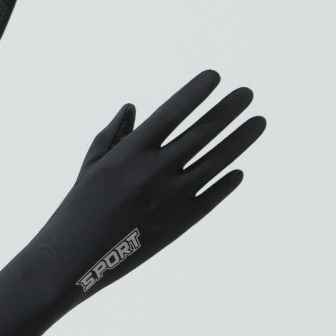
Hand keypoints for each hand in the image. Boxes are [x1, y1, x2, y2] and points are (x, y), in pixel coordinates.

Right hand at [34, 70, 265, 308]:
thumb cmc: (79, 207)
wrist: (76, 259)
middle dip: (228, 110)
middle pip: (201, 133)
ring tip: (259, 121)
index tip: (215, 76)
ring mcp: (171, 199)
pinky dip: (226, 182)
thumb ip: (114, 135)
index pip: (171, 113)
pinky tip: (238, 170)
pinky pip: (210, 197)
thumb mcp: (91, 166)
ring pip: (215, 162)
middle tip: (247, 93)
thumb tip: (133, 107)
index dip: (195, 93)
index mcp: (129, 154)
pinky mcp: (178, 224)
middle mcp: (154, 172)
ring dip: (240, 140)